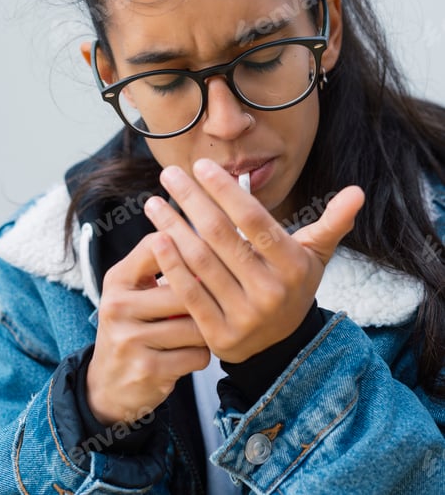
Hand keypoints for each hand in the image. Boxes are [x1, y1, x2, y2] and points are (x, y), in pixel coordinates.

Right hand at [86, 232, 209, 425]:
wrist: (107, 384)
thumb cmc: (132, 327)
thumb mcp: (133, 291)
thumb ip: (162, 265)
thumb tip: (209, 242)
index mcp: (117, 279)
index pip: (157, 246)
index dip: (189, 246)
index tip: (209, 251)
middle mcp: (118, 306)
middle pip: (184, 289)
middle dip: (207, 298)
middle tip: (219, 300)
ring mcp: (131, 339)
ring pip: (195, 325)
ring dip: (207, 329)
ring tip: (203, 328)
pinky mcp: (148, 369)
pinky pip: (197, 355)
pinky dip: (202, 355)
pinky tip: (191, 353)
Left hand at [143, 159, 364, 362]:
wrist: (281, 346)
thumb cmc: (292, 285)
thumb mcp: (315, 256)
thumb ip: (332, 222)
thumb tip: (358, 191)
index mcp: (294, 266)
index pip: (254, 220)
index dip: (226, 191)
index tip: (201, 166)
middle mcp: (271, 292)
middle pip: (222, 236)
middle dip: (191, 201)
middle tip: (169, 174)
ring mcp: (245, 317)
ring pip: (202, 262)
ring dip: (173, 228)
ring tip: (154, 203)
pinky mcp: (220, 336)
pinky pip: (190, 294)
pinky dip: (171, 265)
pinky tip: (157, 239)